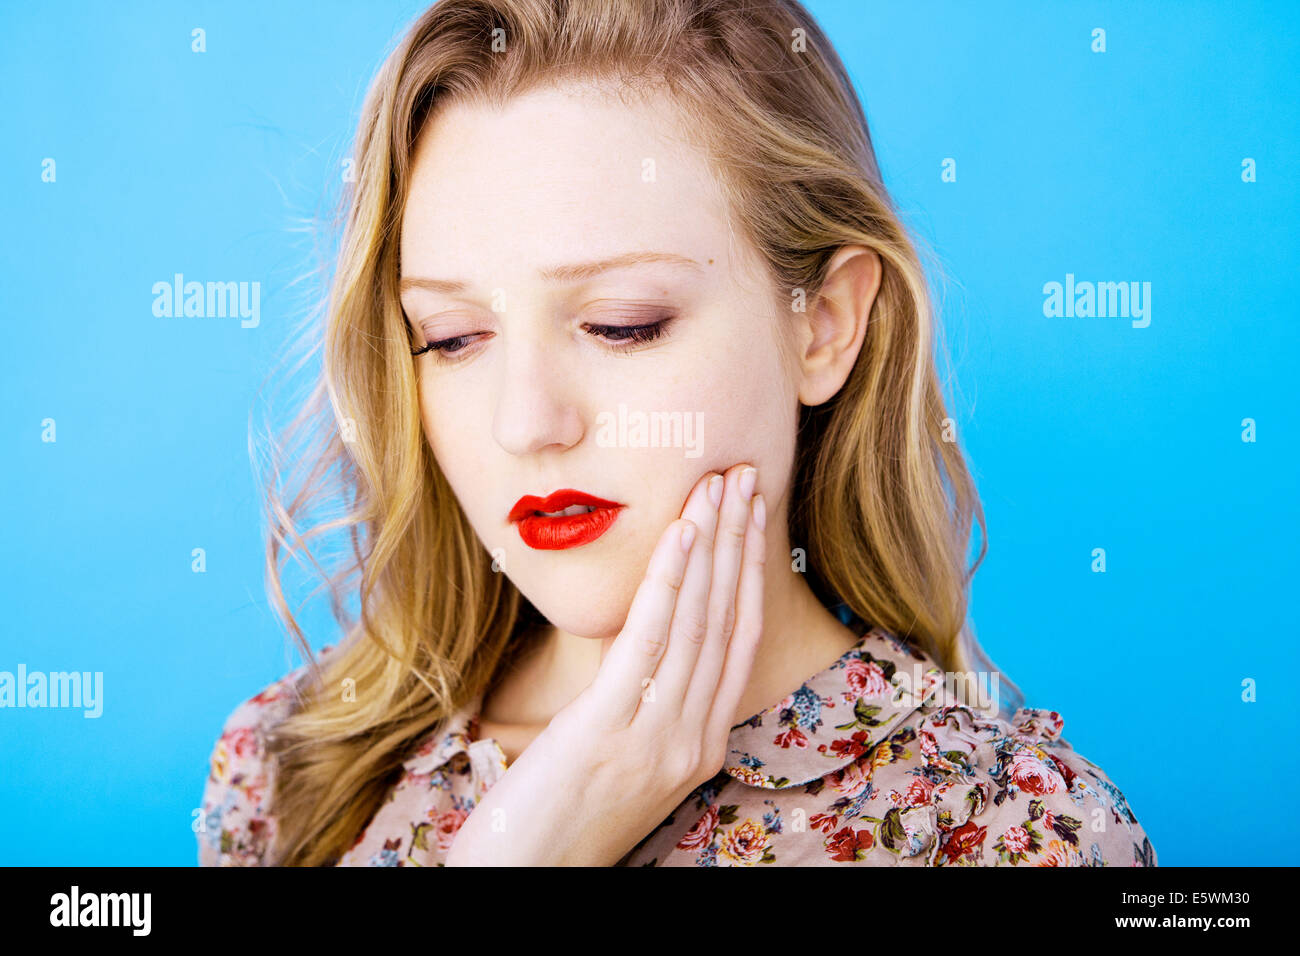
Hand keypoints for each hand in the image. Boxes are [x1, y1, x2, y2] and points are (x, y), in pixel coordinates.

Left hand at [444, 463, 766, 865]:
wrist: (526, 880)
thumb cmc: (562, 817)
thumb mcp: (621, 755)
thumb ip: (643, 702)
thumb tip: (640, 638)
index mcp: (700, 744)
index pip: (737, 640)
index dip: (748, 571)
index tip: (751, 515)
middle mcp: (693, 739)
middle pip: (726, 620)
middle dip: (738, 542)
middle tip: (744, 476)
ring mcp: (659, 736)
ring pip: (699, 622)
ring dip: (711, 546)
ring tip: (718, 486)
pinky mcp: (613, 728)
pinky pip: (651, 641)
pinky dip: (670, 582)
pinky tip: (679, 535)